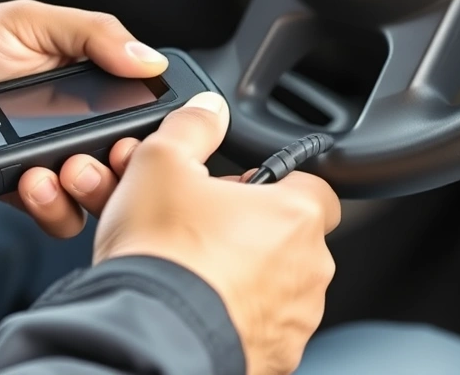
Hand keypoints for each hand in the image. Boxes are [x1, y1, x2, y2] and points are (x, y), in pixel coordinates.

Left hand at [0, 0, 167, 230]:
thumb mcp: (29, 22)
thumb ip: (93, 34)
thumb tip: (149, 59)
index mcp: (88, 80)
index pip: (140, 111)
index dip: (148, 130)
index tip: (139, 138)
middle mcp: (78, 123)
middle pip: (125, 162)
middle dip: (118, 167)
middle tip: (96, 157)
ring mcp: (52, 159)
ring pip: (95, 194)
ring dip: (82, 190)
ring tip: (53, 171)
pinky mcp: (25, 189)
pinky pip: (57, 213)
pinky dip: (50, 207)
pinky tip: (29, 183)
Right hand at [87, 92, 340, 374]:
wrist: (147, 335)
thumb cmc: (162, 254)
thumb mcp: (161, 163)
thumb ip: (192, 127)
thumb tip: (208, 110)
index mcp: (296, 216)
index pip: (312, 186)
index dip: (271, 183)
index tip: (237, 187)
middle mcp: (308, 272)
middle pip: (288, 238)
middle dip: (248, 231)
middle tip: (199, 229)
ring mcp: (293, 322)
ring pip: (274, 288)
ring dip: (241, 277)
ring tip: (189, 272)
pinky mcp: (272, 361)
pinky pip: (259, 329)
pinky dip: (232, 319)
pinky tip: (193, 308)